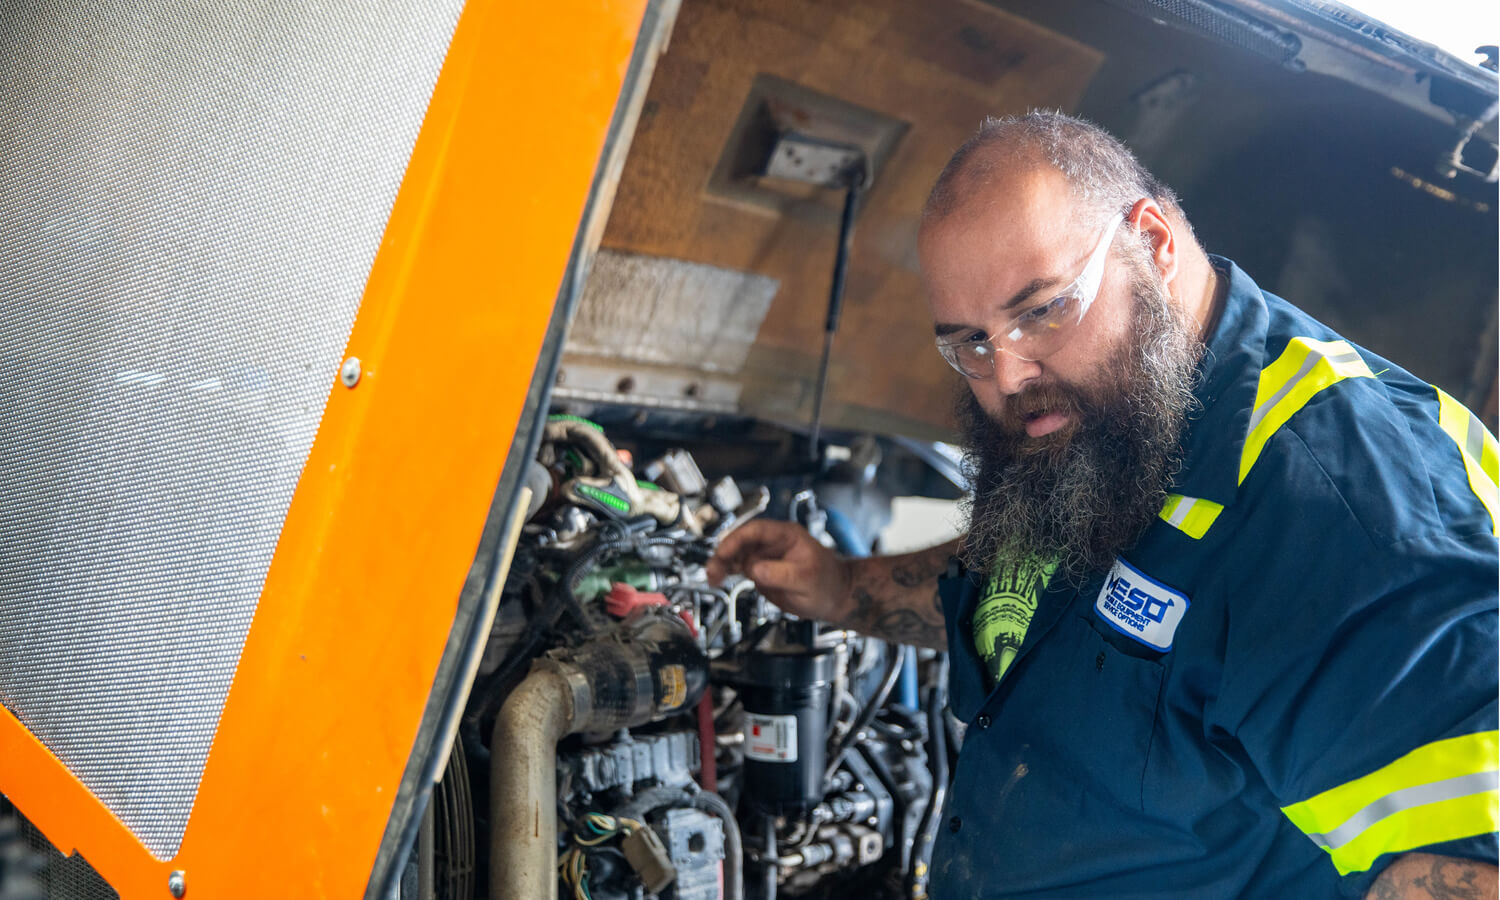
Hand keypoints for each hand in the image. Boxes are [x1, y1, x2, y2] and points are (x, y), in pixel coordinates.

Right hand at [706, 519, 851, 622]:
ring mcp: (766, 557)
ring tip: (712, 577)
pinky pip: (740, 568)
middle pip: (741, 542)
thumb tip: (755, 569)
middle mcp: (772, 544)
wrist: (836, 597)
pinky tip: (718, 579)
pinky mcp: (761, 572)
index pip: (755, 530)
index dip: (736, 540)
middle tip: (713, 570)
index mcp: (786, 535)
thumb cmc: (828, 583)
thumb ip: (780, 574)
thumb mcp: (806, 578)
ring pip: (737, 556)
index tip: (724, 552)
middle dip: (724, 554)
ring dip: (722, 564)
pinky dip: (728, 573)